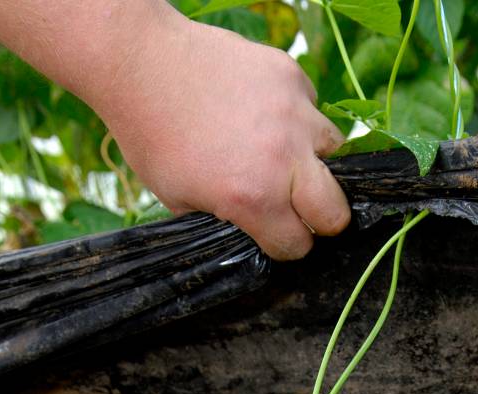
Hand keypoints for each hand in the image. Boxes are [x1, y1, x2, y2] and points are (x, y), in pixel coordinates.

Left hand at [101, 15, 350, 259]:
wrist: (141, 65)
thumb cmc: (152, 138)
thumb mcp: (180, 202)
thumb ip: (228, 223)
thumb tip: (257, 233)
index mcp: (253, 198)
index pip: (298, 244)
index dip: (285, 245)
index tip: (274, 234)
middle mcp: (284, 158)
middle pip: (337, 212)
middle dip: (321, 219)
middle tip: (299, 208)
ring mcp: (294, 113)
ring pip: (336, 153)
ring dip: (316, 163)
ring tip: (286, 156)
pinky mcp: (291, 76)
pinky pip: (313, 108)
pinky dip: (298, 119)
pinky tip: (265, 116)